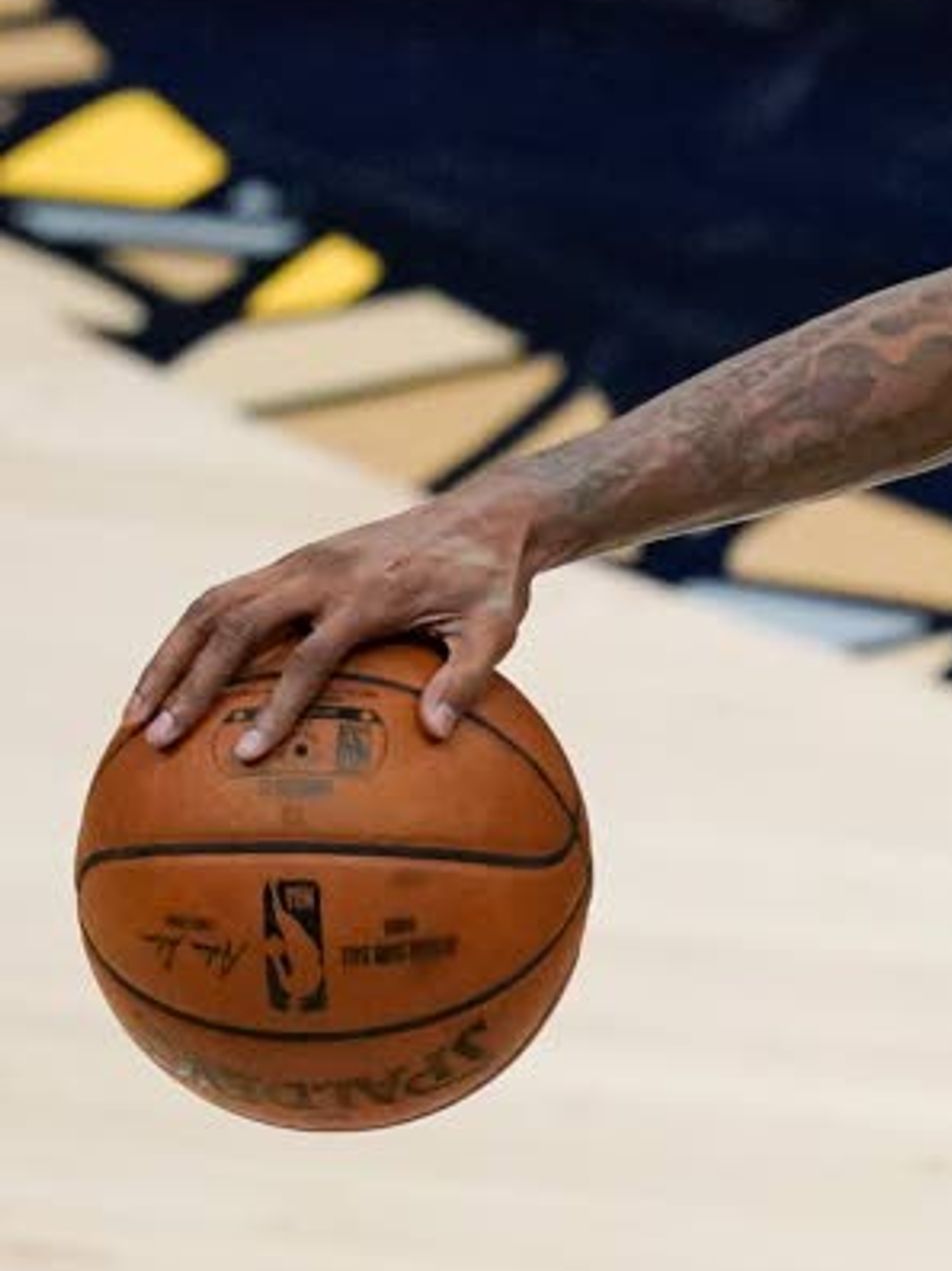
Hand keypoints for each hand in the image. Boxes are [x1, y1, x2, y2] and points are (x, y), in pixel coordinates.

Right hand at [124, 489, 539, 761]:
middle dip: (192, 683)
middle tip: (159, 739)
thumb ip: (467, 677)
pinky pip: (224, 597)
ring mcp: (299, 563)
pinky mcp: (291, 562)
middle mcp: (320, 573)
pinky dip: (188, 637)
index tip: (247, 754)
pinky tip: (168, 681)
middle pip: (234, 626)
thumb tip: (437, 732)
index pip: (308, 656)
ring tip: (136, 716)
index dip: (276, 707)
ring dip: (169, 658)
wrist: (486, 516)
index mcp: (368, 594)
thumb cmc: (491, 581)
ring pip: (212, 606)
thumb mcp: (495, 627)